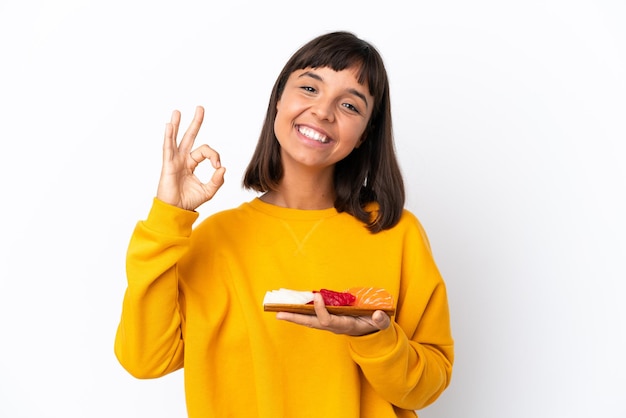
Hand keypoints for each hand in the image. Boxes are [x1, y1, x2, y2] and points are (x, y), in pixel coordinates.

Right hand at [156, 106, 225, 210]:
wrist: (176, 211)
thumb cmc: (189, 201)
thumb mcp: (208, 191)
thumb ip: (217, 180)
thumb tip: (223, 168)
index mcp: (192, 164)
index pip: (205, 151)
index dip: (214, 156)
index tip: (217, 167)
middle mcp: (183, 160)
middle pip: (190, 137)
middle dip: (196, 123)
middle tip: (200, 108)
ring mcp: (174, 161)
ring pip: (176, 140)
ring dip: (177, 125)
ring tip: (177, 112)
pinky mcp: (168, 165)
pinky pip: (168, 148)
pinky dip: (169, 137)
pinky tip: (169, 126)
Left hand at [276, 293, 390, 335]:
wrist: (370, 332)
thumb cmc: (373, 325)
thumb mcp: (380, 323)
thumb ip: (380, 320)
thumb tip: (378, 314)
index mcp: (344, 326)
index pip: (327, 321)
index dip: (321, 310)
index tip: (317, 296)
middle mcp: (333, 326)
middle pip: (311, 323)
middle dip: (296, 318)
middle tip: (279, 313)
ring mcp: (329, 323)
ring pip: (309, 320)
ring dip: (294, 315)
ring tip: (279, 310)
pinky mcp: (327, 319)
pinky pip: (311, 315)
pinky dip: (301, 311)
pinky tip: (292, 306)